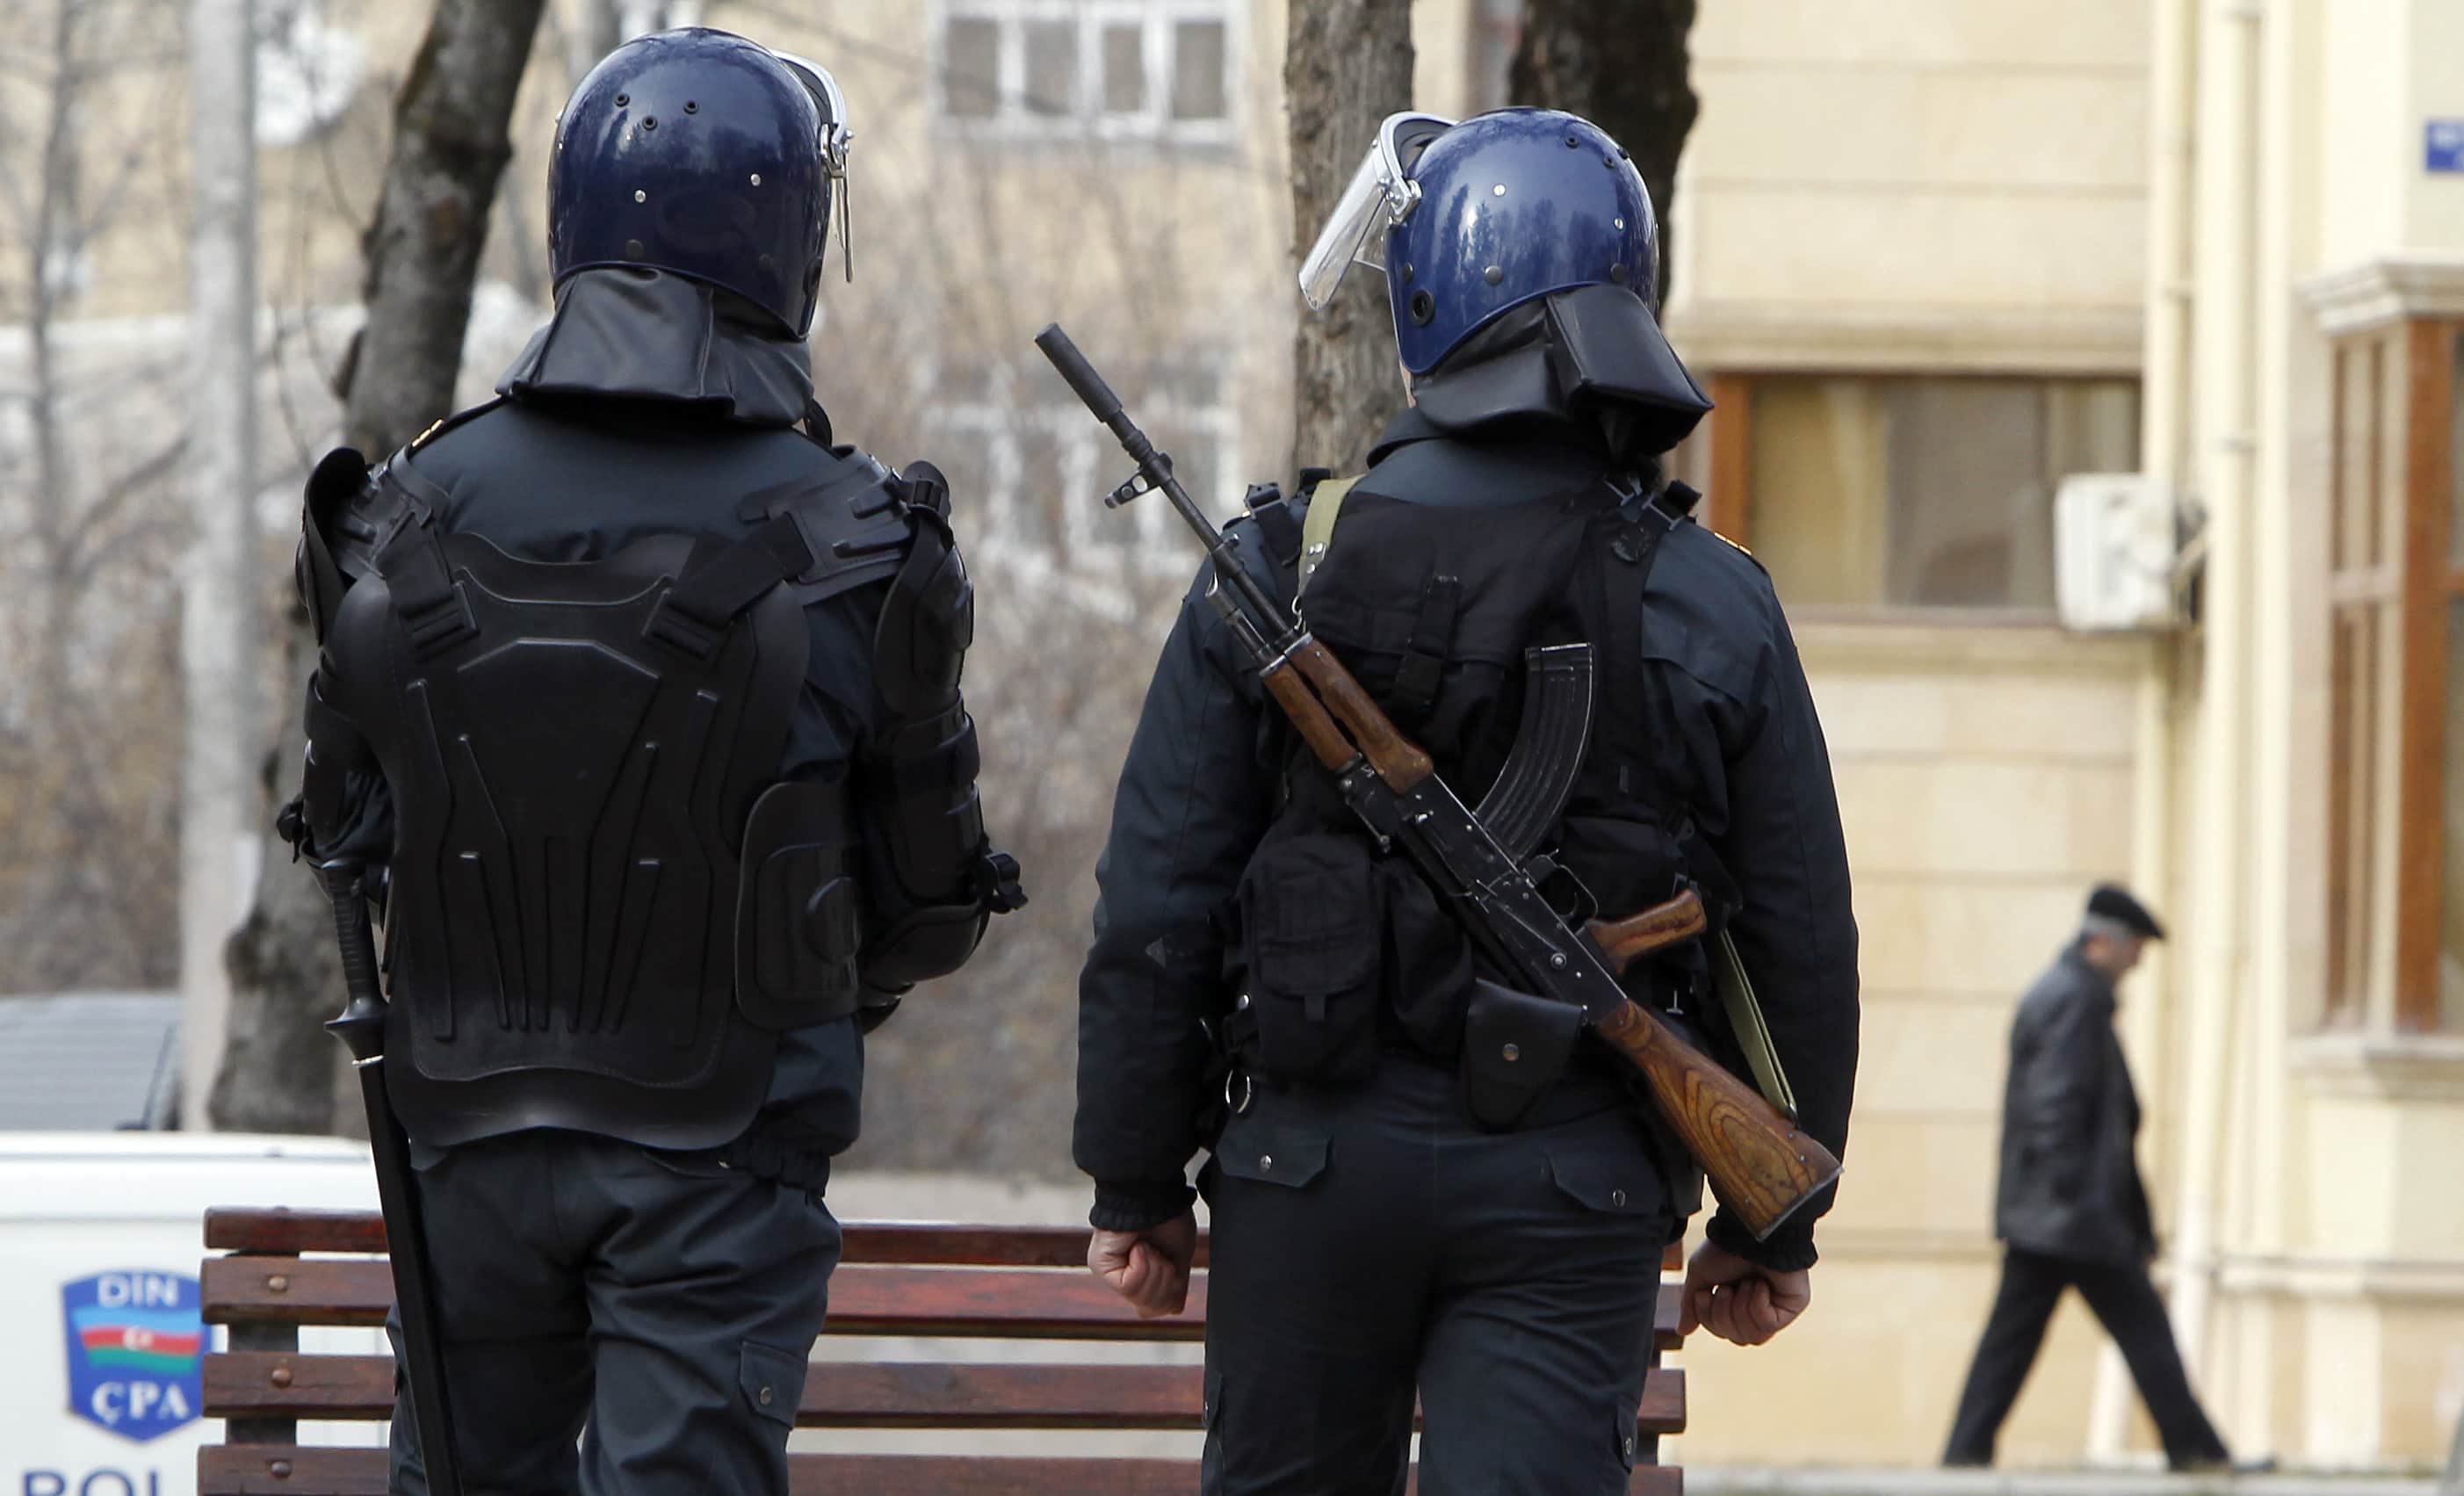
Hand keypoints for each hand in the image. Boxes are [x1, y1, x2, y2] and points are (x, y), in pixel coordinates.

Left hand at [1088, 1211, 1197, 1317]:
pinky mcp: (1101, 1265)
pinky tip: (1139, 1246)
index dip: (1171, 1294)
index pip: (1158, 1309)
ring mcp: (1110, 1272)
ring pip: (1140, 1301)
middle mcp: (1123, 1275)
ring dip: (1154, 1270)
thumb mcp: (1180, 1256)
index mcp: (1143, 1274)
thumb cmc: (1168, 1215)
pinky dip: (1142, 1264)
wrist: (1154, 1193)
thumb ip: (1175, 1285)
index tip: (1173, 1266)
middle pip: (1150, 1310)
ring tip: (1149, 1247)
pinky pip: (1129, 1286)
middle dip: (1164, 1282)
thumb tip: (1174, 1310)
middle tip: (1161, 1255)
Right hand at [1680, 1241, 1810, 1346]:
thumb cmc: (1725, 1249)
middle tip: (1726, 1288)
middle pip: (1737, 1338)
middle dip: (1725, 1314)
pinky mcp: (1792, 1306)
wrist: (1748, 1232)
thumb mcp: (1700, 1276)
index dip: (1709, 1319)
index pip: (1722, 1332)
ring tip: (1744, 1284)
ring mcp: (1777, 1307)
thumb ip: (1692, 1306)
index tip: (1705, 1293)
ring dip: (1741, 1308)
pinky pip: (1769, 1324)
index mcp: (1737, 1300)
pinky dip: (1758, 1304)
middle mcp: (1758, 1306)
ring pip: (1753, 1336)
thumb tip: (1683, 1331)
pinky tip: (1760, 1284)